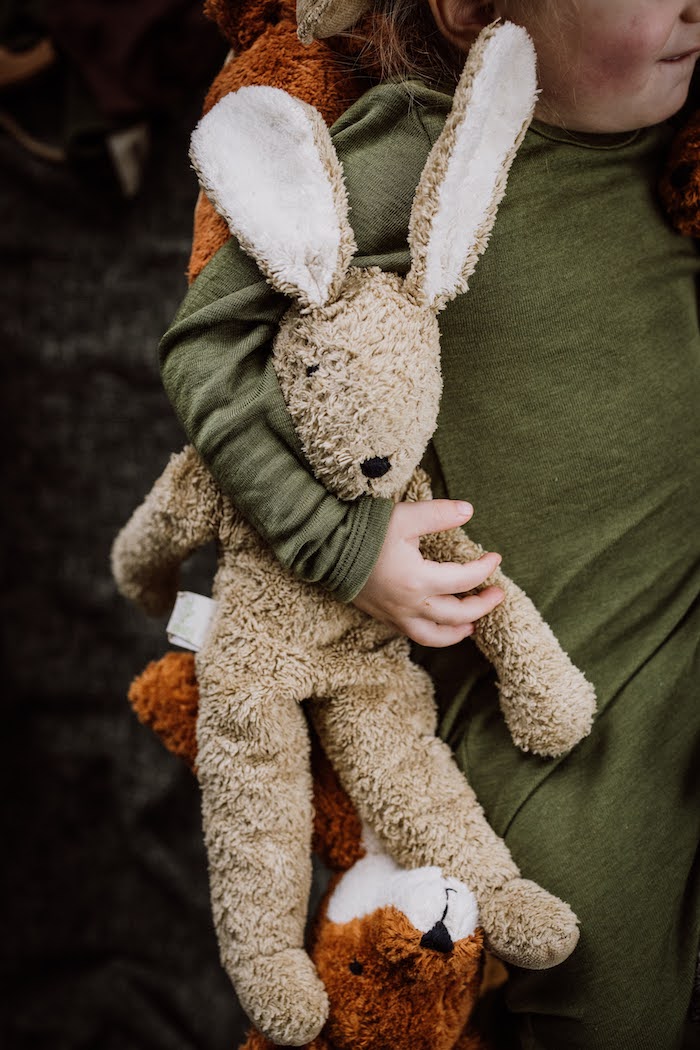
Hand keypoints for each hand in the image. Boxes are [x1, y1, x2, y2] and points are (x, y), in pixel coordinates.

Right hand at [352, 500, 504, 647]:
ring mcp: (395, 614)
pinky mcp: (383, 616)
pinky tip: (440, 623)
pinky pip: (414, 635)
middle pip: (456, 615)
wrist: (325, 548)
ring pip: (434, 636)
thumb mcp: (405, 516)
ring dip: (458, 631)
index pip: (464, 580)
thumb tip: (469, 511)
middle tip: (497, 594)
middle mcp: (409, 604)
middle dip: (481, 606)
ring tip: (473, 624)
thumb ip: (439, 514)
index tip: (495, 558)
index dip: (484, 569)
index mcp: (418, 579)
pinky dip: (434, 634)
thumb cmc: (364, 531)